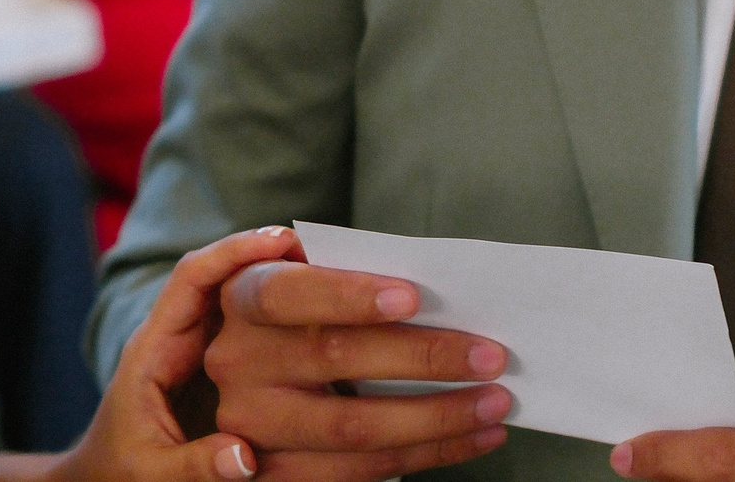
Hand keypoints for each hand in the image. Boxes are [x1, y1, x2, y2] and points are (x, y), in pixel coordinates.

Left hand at [41, 228, 306, 481]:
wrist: (103, 481)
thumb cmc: (118, 473)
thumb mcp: (150, 474)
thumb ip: (194, 466)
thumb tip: (246, 457)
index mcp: (153, 349)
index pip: (190, 279)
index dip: (233, 253)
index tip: (281, 241)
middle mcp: (177, 337)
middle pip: (222, 278)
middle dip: (269, 258)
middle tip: (324, 253)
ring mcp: (198, 349)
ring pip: (239, 301)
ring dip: (280, 284)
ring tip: (332, 276)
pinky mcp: (218, 367)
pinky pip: (249, 330)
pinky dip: (282, 320)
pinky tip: (321, 321)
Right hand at [204, 257, 510, 478]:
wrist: (253, 375)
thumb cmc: (299, 312)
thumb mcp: (300, 278)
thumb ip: (342, 272)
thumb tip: (432, 286)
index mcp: (242, 299)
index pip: (289, 293)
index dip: (348, 295)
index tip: (413, 296)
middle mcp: (238, 363)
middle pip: (334, 359)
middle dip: (422, 357)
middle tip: (491, 355)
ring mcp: (252, 424)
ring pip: (353, 427)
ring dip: (437, 417)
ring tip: (497, 403)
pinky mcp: (279, 473)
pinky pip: (361, 472)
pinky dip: (429, 454)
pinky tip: (475, 436)